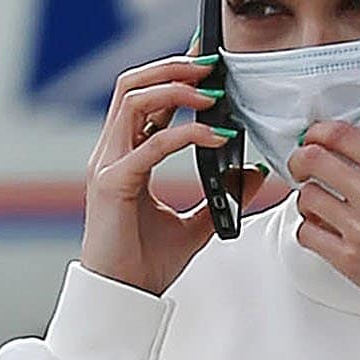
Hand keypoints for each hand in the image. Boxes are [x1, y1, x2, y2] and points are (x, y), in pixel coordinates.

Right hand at [80, 50, 265, 296]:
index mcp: (125, 156)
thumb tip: (252, 173)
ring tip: (213, 91)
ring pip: (134, 100)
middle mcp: (112, 153)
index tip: (207, 61)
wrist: (123, 298)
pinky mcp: (113, 183)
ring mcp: (108, 165)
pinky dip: (187, 134)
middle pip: (133, 86)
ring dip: (177, 88)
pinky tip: (216, 137)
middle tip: (212, 63)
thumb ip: (221, 195)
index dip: (173, 74)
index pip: (145, 99)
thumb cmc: (146, 263)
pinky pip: (151, 144)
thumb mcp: (196, 224)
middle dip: (173, 68)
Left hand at [287, 119, 359, 312]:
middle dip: (300, 159)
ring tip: (315, 202)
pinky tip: (318, 229)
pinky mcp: (348, 259)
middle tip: (301, 165)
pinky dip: (307, 229)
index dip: (319, 131)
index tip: (314, 137)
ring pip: (306, 197)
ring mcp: (359, 229)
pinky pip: (307, 234)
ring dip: (306, 197)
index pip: (344, 136)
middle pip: (315, 160)